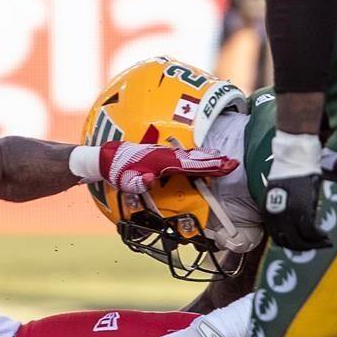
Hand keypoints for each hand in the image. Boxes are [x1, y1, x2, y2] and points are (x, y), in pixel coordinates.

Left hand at [99, 142, 238, 193]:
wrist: (103, 158)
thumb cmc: (115, 170)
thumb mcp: (125, 180)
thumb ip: (138, 182)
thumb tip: (150, 179)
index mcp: (161, 162)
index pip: (189, 165)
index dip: (208, 166)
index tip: (225, 166)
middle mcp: (165, 156)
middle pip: (194, 159)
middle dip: (213, 161)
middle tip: (232, 163)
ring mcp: (164, 155)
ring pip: (190, 157)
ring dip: (206, 159)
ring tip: (223, 160)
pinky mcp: (161, 157)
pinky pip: (183, 157)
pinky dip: (195, 157)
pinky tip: (201, 159)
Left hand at [262, 131, 329, 250]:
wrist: (294, 159)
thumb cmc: (289, 173)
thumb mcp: (279, 195)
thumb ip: (283, 211)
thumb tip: (294, 225)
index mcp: (268, 214)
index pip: (279, 239)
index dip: (292, 245)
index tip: (303, 245)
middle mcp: (276, 218)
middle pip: (289, 243)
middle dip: (304, 248)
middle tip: (317, 246)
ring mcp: (288, 215)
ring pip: (301, 241)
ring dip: (314, 245)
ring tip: (325, 242)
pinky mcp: (302, 210)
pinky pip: (311, 231)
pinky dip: (319, 236)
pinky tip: (325, 235)